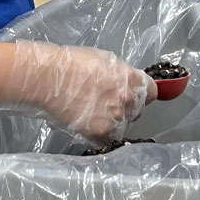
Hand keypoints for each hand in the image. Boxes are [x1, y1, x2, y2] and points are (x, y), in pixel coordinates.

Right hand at [2, 41, 155, 143]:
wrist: (47, 78)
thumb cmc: (71, 64)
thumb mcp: (104, 61)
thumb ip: (122, 75)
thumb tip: (129, 83)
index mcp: (132, 79)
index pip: (152, 92)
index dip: (142, 94)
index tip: (133, 95)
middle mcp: (128, 100)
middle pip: (137, 110)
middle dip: (125, 108)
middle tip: (104, 102)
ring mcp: (115, 118)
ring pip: (122, 126)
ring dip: (112, 122)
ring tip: (91, 111)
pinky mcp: (100, 133)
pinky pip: (108, 138)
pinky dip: (99, 134)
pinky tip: (86, 122)